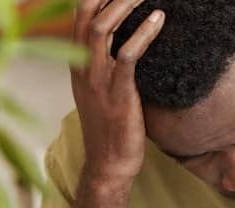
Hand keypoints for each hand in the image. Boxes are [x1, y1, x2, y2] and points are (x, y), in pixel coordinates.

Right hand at [70, 0, 163, 185]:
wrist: (109, 164)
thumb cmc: (111, 127)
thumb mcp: (101, 90)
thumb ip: (105, 65)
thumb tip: (123, 44)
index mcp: (76, 62)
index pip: (79, 15)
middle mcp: (81, 66)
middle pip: (85, 13)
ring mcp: (97, 79)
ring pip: (101, 28)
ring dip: (123, 4)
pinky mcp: (118, 93)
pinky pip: (127, 55)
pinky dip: (143, 33)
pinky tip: (158, 18)